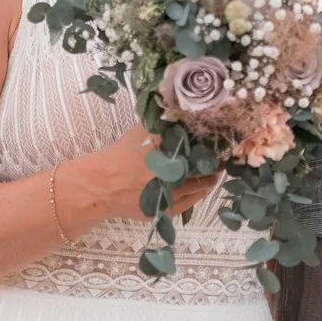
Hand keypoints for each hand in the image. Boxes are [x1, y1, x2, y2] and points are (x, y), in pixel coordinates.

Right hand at [74, 128, 217, 225]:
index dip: (211, 144)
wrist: (100, 186)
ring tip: (216, 171)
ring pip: (199, 187)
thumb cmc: (120, 155)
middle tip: (221, 157)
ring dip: (210, 179)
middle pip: (202, 167)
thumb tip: (182, 109)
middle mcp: (167, 174)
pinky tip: (203, 187)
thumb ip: (161, 121)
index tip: (220, 141)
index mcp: (162, 151)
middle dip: (213, 162)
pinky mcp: (163, 211)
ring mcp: (166, 195)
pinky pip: (189, 203)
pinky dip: (198, 194)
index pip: (197, 146)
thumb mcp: (140, 132)